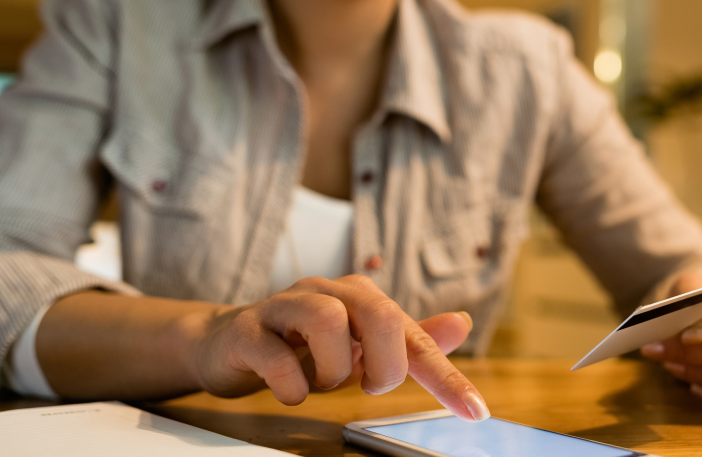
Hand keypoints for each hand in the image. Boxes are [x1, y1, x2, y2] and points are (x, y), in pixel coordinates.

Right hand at [186, 275, 489, 420]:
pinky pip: (275, 355)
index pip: (412, 332)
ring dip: (334, 369)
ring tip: (323, 383)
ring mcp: (282, 307)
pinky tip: (292, 392)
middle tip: (369, 386)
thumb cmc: (301, 345)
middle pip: (377, 312)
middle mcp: (324, 292)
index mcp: (357, 296)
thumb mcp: (360, 345)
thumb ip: (409, 339)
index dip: (445, 374)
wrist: (226, 343)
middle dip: (386, 364)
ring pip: (326, 321)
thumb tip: (463, 323)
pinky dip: (291, 386)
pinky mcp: (246, 330)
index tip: (475, 411)